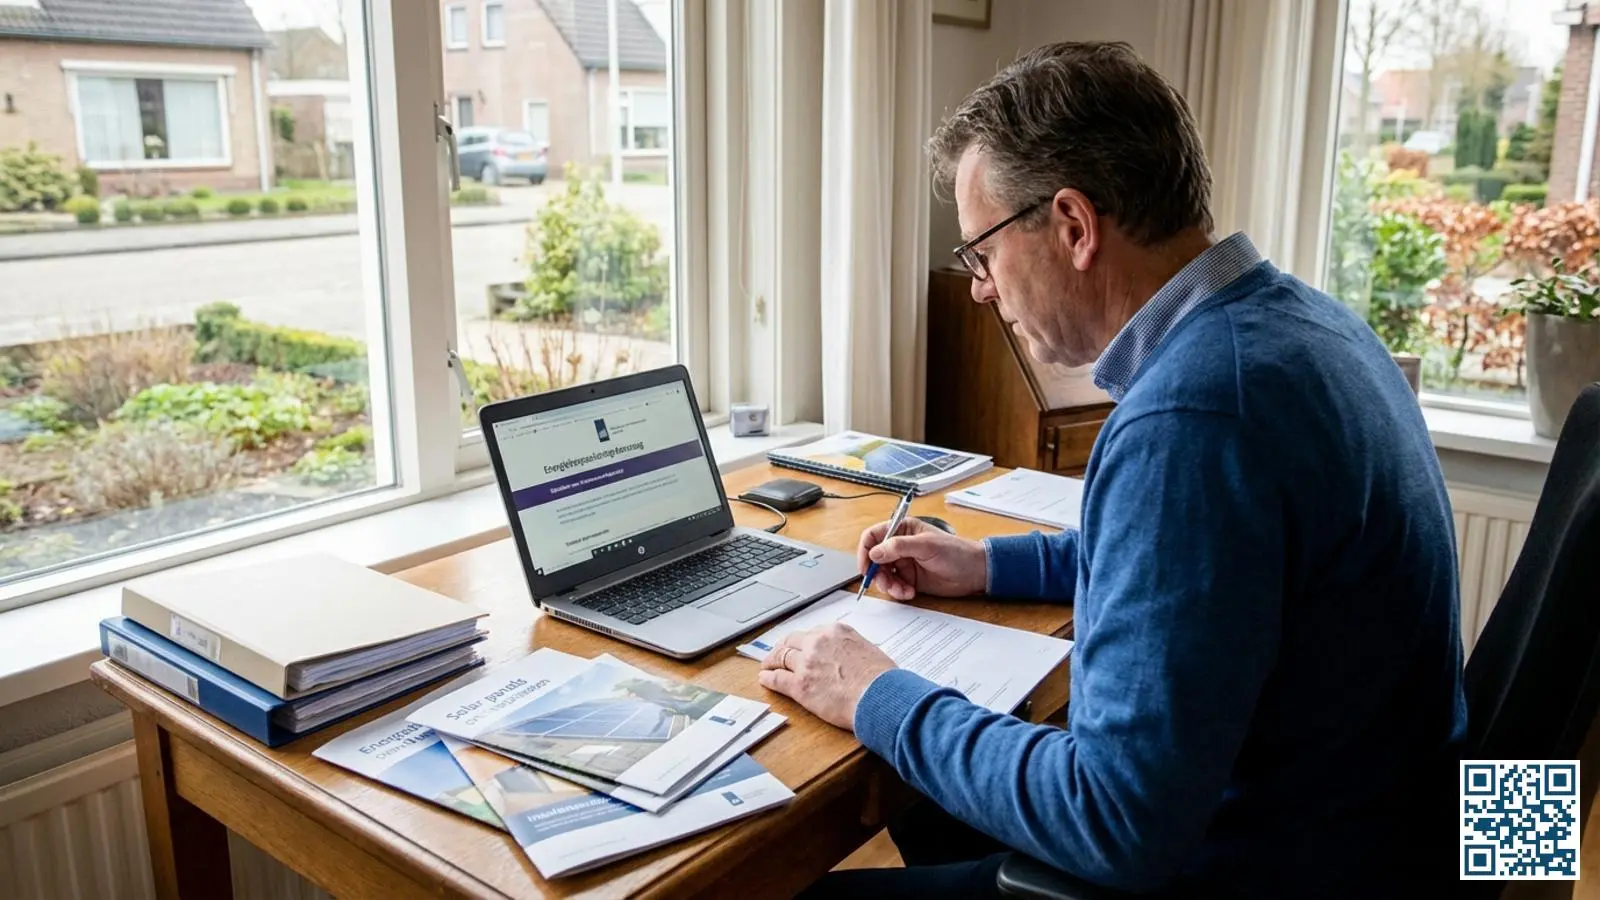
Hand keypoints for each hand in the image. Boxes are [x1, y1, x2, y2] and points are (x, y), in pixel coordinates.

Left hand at [758, 623, 895, 729]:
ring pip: (780, 658)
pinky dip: (768, 678)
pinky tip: (764, 679)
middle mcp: (818, 643)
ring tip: (767, 666)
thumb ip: (850, 650)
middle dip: (783, 648)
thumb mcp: (868, 651)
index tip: (800, 647)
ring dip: (771, 662)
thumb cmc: (882, 678)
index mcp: (835, 632)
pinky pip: (777, 679)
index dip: (802, 642)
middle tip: (778, 654)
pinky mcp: (800, 685)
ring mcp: (806, 663)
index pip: (811, 634)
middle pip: (791, 642)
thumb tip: (846, 658)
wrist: (881, 696)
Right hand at [856, 516, 987, 599]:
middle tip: (885, 583)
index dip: (865, 551)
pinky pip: (893, 586)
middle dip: (877, 573)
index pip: (873, 536)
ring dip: (888, 585)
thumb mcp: (926, 546)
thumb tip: (874, 552)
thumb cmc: (956, 552)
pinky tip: (910, 593)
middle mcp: (900, 546)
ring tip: (902, 590)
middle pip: (874, 559)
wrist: (974, 573)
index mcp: (903, 530)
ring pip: (882, 575)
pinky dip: (897, 591)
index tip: (866, 567)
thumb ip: (899, 547)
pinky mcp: (909, 579)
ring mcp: (904, 563)